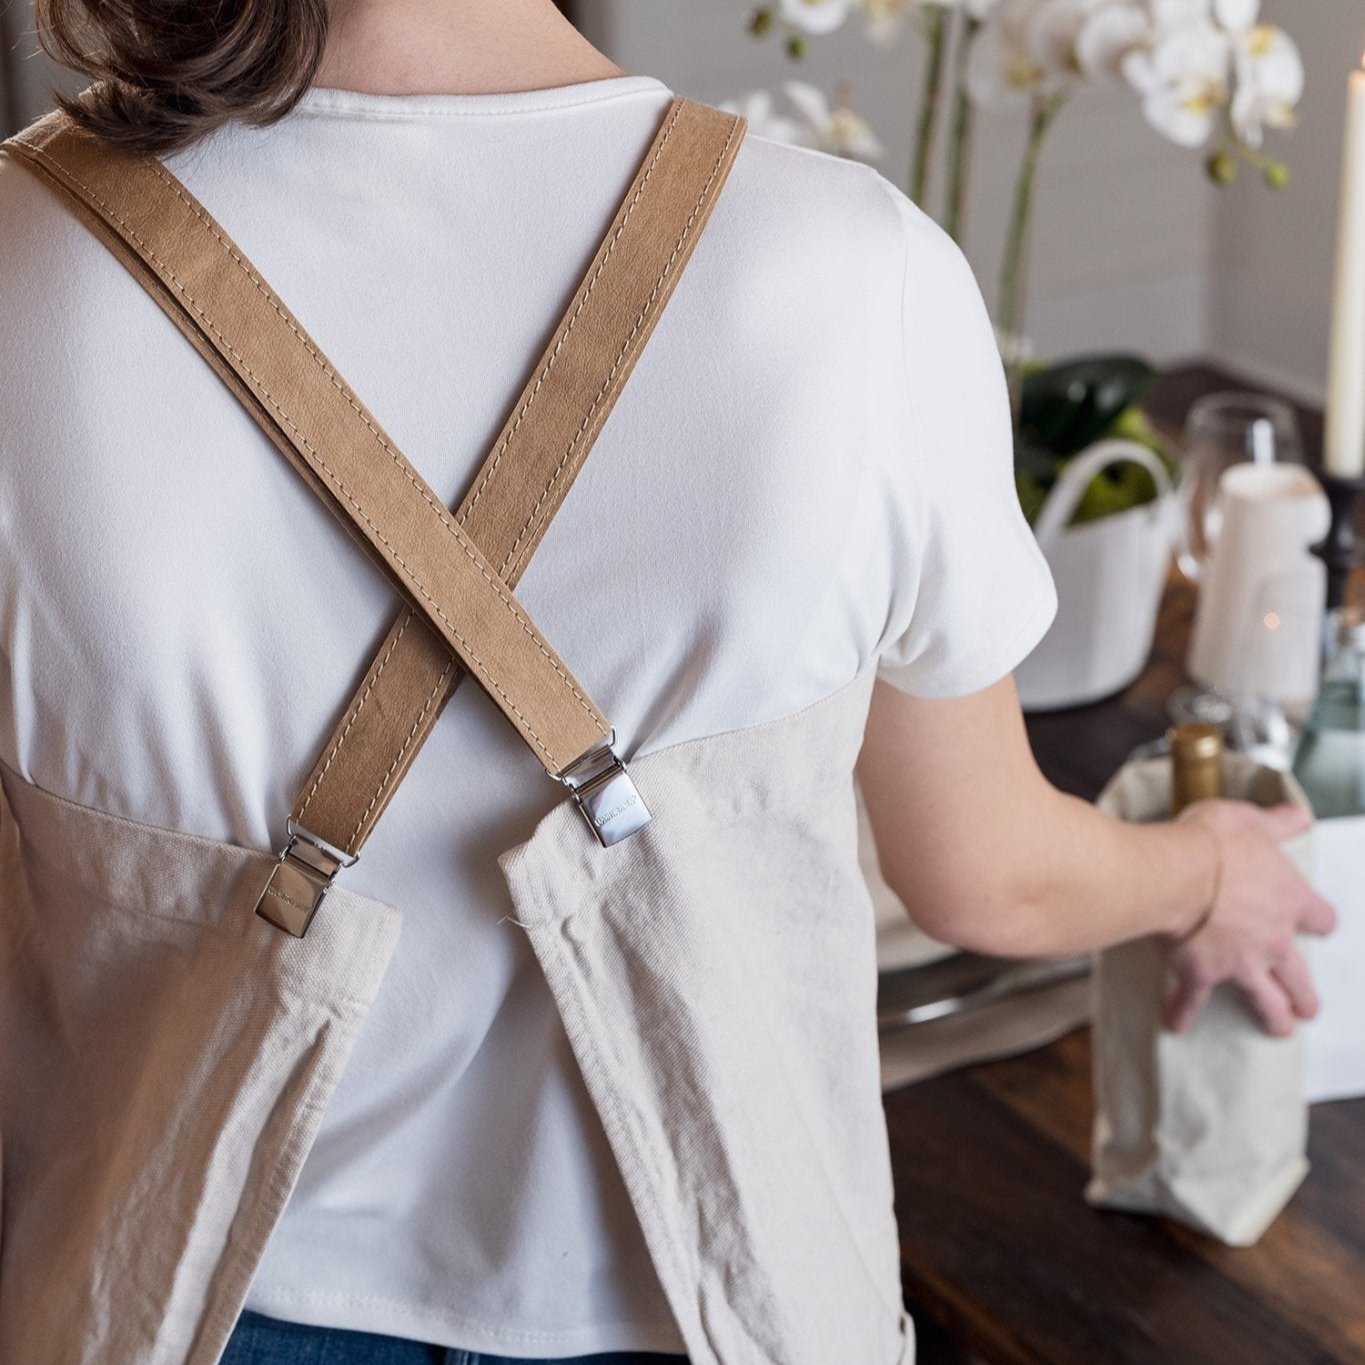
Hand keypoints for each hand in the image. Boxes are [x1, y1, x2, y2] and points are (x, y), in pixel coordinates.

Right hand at [1162, 800, 1336, 1036]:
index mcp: (1289, 900)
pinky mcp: (1201, 973)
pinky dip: (1182, 1013)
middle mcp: (1272, 939)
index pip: (1320, 917)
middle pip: (1300, 976)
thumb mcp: (1249, 820)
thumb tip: (1299, 815)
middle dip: (1305, 995)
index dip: (1320, 922)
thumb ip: (1277, 823)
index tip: (1319, 925)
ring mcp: (1239, 961)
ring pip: (1267, 1000)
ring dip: (1274, 1017)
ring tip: (1279, 1029)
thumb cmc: (1213, 844)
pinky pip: (1191, 1000)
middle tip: (1307, 1006)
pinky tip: (1176, 1025)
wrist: (1177, 873)